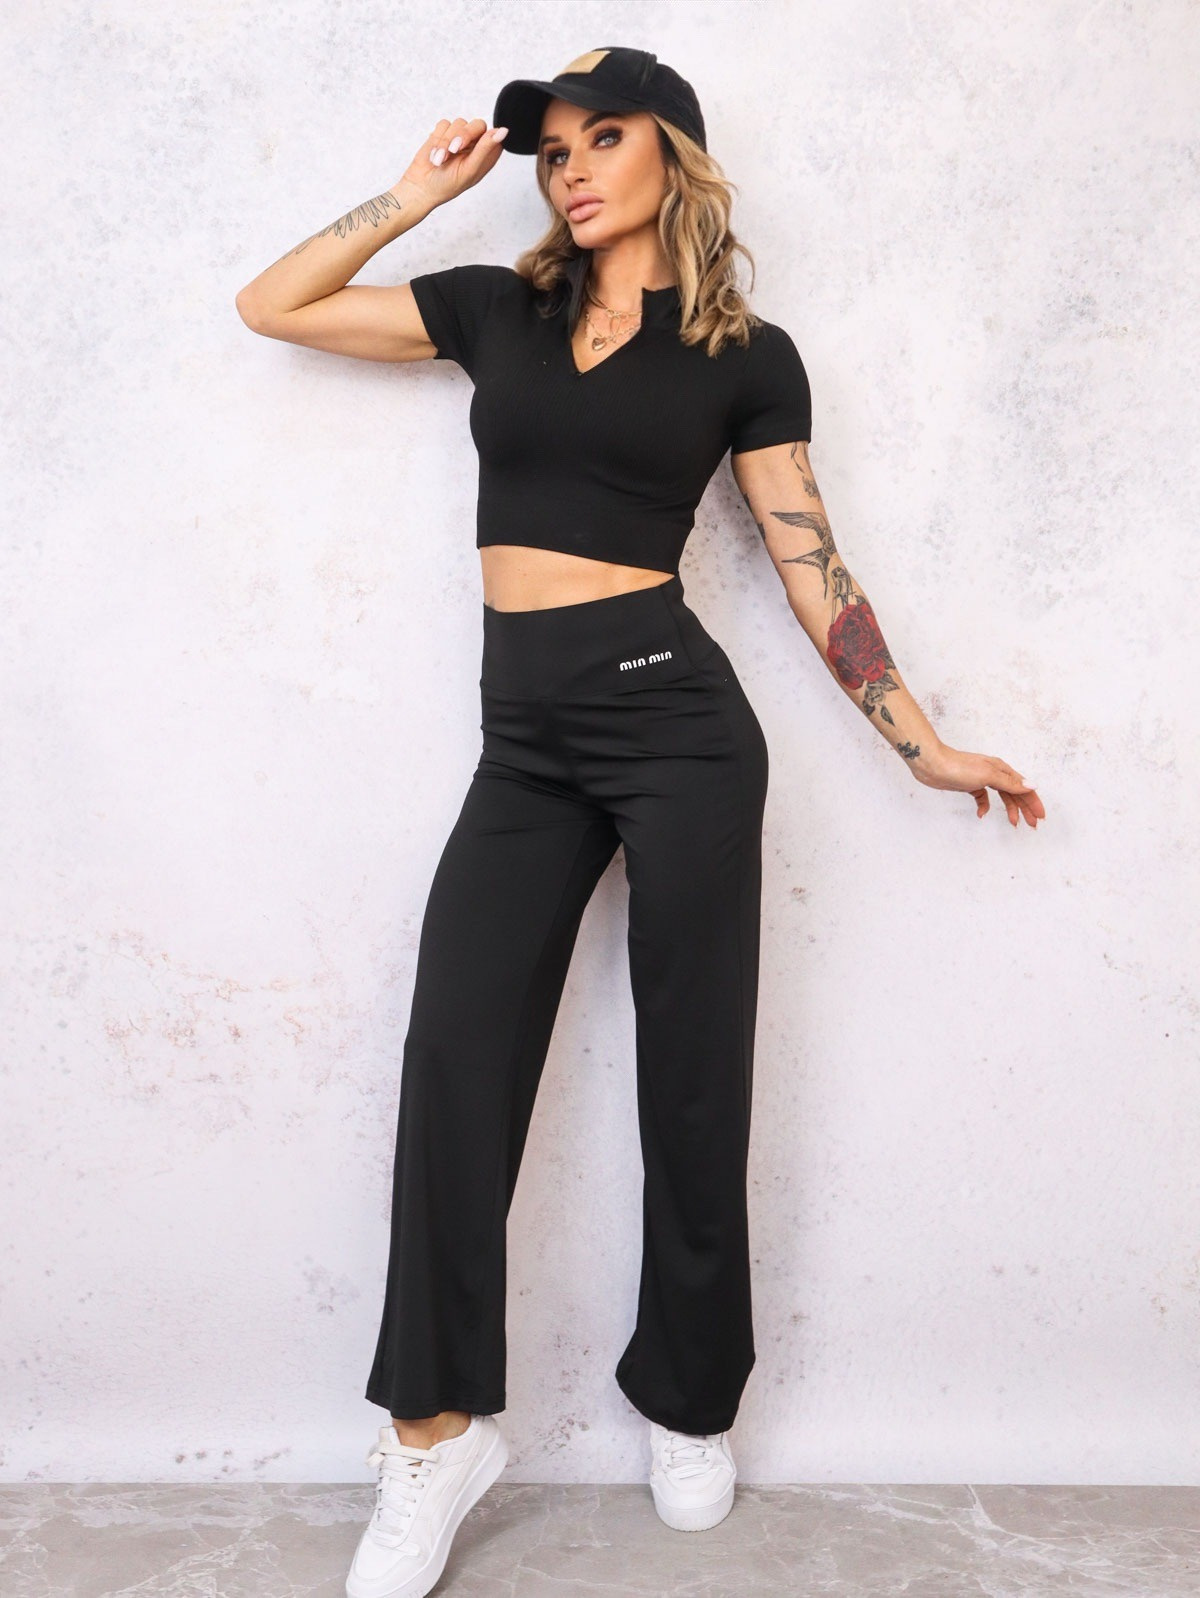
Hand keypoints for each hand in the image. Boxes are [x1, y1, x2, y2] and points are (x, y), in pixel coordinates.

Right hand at [395, 117, 507, 210]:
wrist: (421, 186)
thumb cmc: (447, 185)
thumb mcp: (470, 169)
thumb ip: (486, 148)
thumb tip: (504, 130)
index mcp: (486, 156)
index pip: (495, 135)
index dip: (485, 138)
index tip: (472, 148)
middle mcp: (475, 145)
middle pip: (477, 124)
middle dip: (463, 136)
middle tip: (453, 150)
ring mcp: (459, 138)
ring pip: (459, 123)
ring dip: (446, 141)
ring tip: (440, 159)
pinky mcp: (444, 133)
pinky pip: (443, 124)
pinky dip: (437, 139)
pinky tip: (434, 154)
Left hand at [910, 744, 1044, 827]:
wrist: (932, 764)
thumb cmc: (959, 767)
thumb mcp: (988, 775)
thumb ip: (1010, 783)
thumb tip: (1032, 786)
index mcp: (1002, 769)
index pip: (1024, 787)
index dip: (1033, 802)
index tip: (1040, 816)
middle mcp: (994, 773)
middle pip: (1015, 793)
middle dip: (1025, 808)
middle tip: (1032, 825)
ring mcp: (982, 779)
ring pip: (1002, 796)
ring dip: (1010, 809)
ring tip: (1014, 823)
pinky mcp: (969, 785)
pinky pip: (983, 798)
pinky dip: (985, 807)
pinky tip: (981, 815)